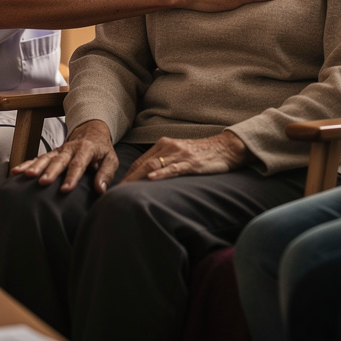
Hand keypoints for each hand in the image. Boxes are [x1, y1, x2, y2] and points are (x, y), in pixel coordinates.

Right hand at [10, 119, 116, 193]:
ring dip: (36, 166)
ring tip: (27, 176)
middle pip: (60, 160)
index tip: (65, 189)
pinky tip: (17, 171)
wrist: (92, 131)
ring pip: (46, 157)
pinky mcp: (52, 153)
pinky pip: (38, 158)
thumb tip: (100, 190)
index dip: (72, 177)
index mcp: (87, 149)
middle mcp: (70, 148)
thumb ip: (106, 174)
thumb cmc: (102, 150)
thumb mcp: (110, 159)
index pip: (79, 164)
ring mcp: (59, 150)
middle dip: (51, 171)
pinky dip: (27, 163)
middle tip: (43, 182)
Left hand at [122, 132, 252, 181]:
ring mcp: (180, 154)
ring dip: (137, 179)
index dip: (127, 176)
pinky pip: (173, 168)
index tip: (116, 190)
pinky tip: (151, 179)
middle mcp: (169, 147)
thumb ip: (166, 162)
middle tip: (115, 195)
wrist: (226, 147)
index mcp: (165, 145)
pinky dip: (161, 174)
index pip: (140, 162)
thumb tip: (149, 179)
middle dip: (127, 180)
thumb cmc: (203, 154)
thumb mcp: (181, 154)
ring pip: (153, 166)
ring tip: (125, 191)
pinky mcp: (191, 162)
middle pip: (142, 164)